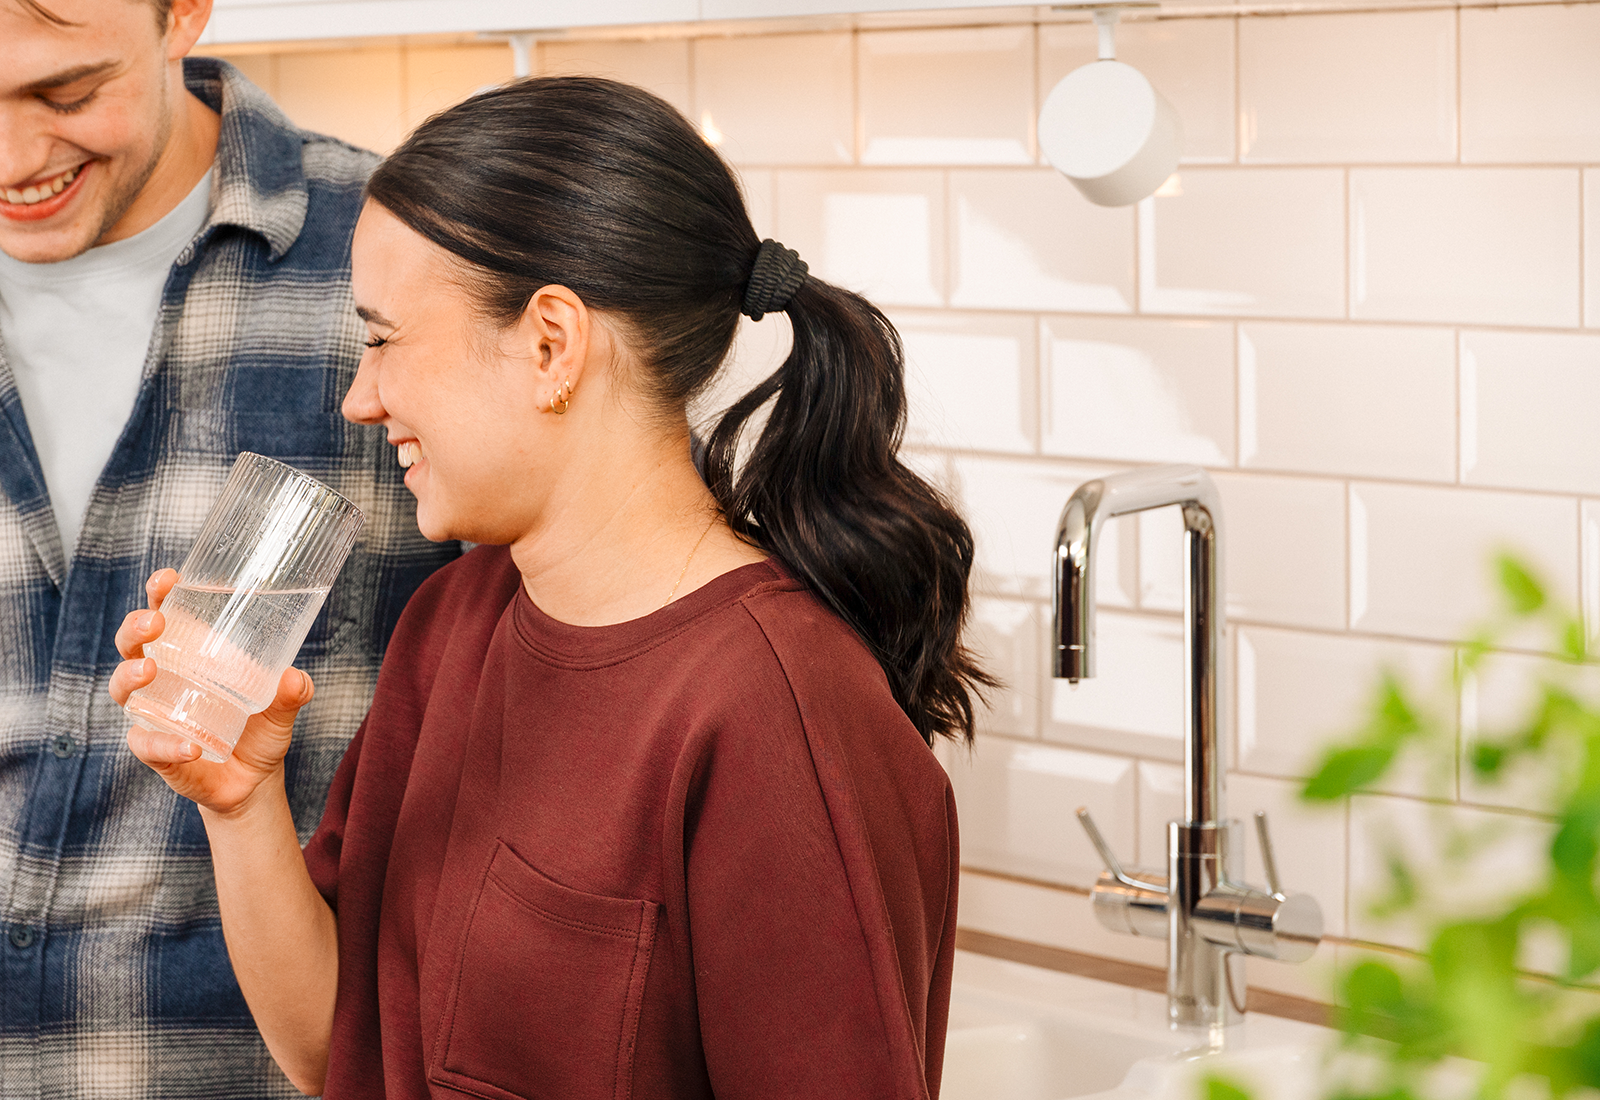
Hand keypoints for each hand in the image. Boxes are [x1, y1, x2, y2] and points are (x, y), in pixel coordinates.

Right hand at [109, 569, 314, 816]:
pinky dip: (166, 744)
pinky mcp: (154, 749)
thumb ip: (293, 691)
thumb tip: (294, 677)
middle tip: (156, 622)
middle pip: (131, 644)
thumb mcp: (283, 706)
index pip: (165, 615)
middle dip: (136, 627)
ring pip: (123, 689)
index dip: (160, 594)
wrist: (254, 779)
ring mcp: (153, 713)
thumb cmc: (260, 728)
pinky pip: (148, 744)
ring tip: (152, 670)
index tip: (167, 579)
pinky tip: (189, 747)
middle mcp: (162, 679)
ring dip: (130, 675)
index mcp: (188, 655)